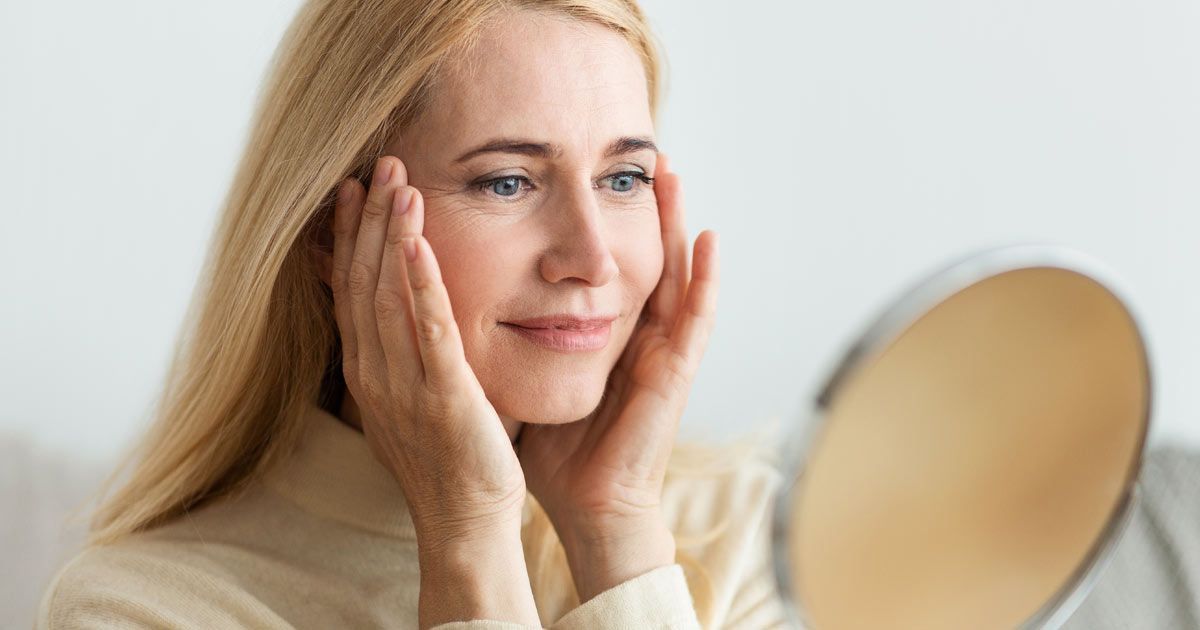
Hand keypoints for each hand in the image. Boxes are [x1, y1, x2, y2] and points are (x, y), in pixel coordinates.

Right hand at [329, 156, 537, 627]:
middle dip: (369, 221)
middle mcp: (375, 373)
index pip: (351, 288)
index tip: (357, 188)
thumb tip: (398, 305)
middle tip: (380, 165)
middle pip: (362, 281)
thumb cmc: (449, 457)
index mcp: (368, 370)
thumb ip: (401, 349)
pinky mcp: (444, 396)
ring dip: (391, 236)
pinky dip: (421, 285)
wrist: (465, 520)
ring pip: (389, 297)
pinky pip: (429, 332)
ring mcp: (404, 385)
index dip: (351, 236)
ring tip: (399, 183)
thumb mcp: (412, 395)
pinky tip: (419, 244)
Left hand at [514, 154, 720, 598]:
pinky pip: (697, 320)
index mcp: (606, 338)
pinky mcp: (675, 375)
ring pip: (676, 274)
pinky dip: (706, 279)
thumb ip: (510, 343)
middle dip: (644, 207)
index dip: (603, 222)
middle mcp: (639, 338)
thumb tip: (461, 306)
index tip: (588, 175)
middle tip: (640, 155)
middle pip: (646, 257)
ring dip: (676, 223)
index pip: (608, 267)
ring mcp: (662, 354)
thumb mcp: (529, 380)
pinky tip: (708, 239)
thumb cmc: (557, 452)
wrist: (585, 508)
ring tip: (672, 173)